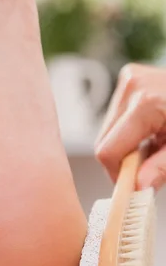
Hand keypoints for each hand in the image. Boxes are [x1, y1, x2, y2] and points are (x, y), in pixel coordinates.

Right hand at [96, 64, 165, 190]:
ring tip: (156, 141)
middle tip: (150, 164)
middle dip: (124, 158)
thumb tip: (139, 187)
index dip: (118, 173)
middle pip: (105, 140)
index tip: (134, 185)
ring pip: (108, 130)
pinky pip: (117, 116)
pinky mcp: (130, 78)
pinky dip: (130, 130)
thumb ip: (162, 169)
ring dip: (127, 144)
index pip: (108, 150)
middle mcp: (132, 87)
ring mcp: (130, 79)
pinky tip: (151, 129)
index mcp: (145, 103)